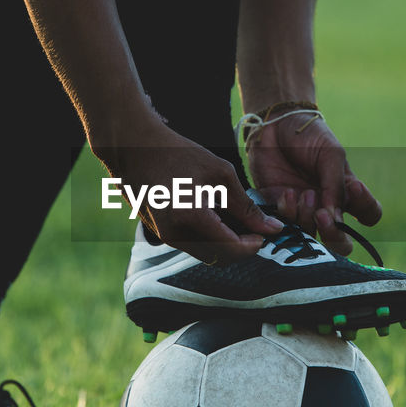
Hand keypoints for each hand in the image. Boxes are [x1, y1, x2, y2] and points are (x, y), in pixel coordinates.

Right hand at [94, 119, 282, 263]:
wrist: (133, 149)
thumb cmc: (177, 154)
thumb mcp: (219, 173)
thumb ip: (246, 206)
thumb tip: (273, 228)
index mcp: (191, 217)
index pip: (231, 248)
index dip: (253, 245)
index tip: (265, 233)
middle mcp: (174, 234)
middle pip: (220, 257)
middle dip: (241, 247)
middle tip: (254, 228)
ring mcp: (164, 237)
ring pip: (207, 254)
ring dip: (225, 244)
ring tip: (236, 219)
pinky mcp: (160, 234)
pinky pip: (192, 245)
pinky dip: (209, 238)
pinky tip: (216, 216)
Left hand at [246, 113, 381, 254]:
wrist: (274, 126)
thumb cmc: (309, 137)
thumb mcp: (330, 154)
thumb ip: (335, 185)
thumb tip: (334, 217)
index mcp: (348, 192)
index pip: (370, 214)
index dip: (366, 209)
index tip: (354, 189)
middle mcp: (328, 208)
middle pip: (341, 242)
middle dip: (334, 235)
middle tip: (322, 215)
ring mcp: (304, 213)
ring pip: (312, 238)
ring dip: (308, 218)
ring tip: (303, 193)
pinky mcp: (279, 212)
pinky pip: (286, 226)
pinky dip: (287, 212)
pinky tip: (285, 193)